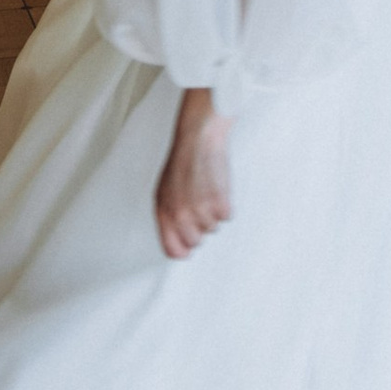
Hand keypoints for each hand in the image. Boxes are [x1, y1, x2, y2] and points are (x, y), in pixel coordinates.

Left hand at [155, 89, 232, 259]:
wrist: (198, 139)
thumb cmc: (182, 163)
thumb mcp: (165, 191)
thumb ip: (169, 217)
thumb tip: (178, 240)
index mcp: (163, 212)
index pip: (173, 250)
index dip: (183, 250)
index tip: (189, 247)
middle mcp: (180, 215)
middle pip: (195, 242)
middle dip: (200, 227)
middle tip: (199, 205)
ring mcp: (200, 210)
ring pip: (213, 228)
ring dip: (213, 213)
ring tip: (207, 190)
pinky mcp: (219, 202)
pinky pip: (226, 216)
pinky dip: (225, 204)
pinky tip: (217, 187)